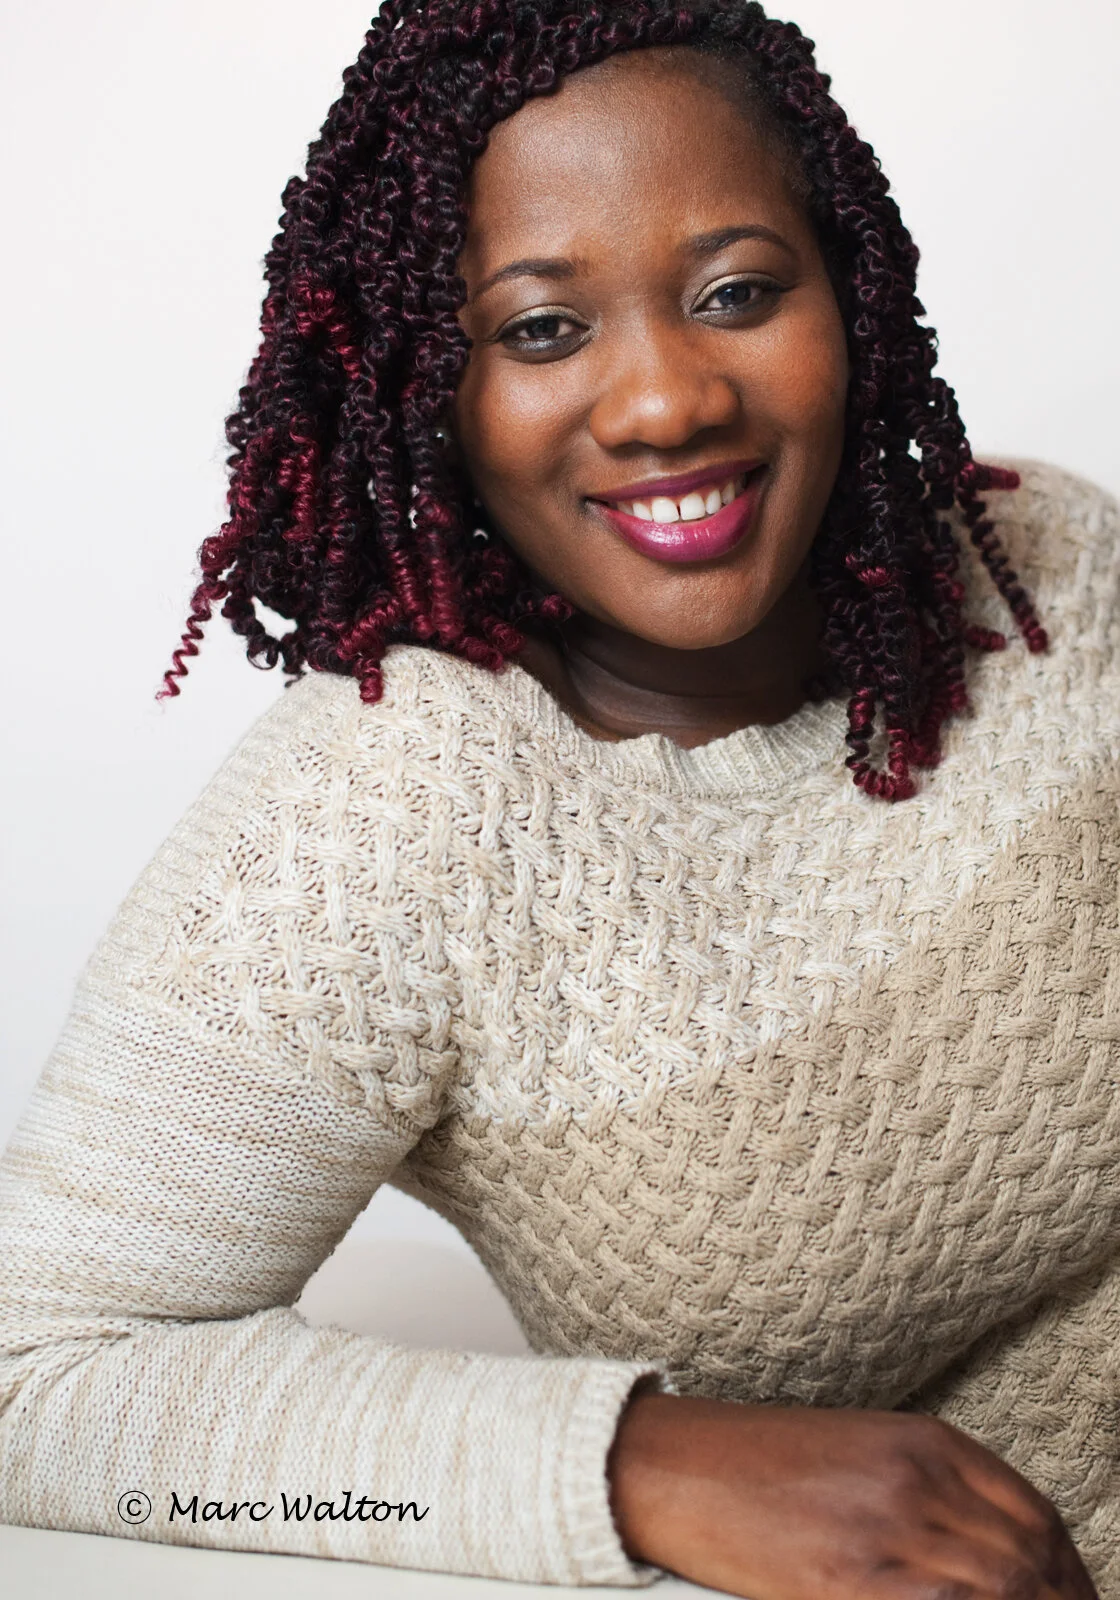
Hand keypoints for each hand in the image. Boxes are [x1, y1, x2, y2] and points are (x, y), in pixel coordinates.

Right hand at [606, 1391, 1098, 1599]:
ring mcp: (883, 1530)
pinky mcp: (846, 1581)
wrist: (674, 1464)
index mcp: (922, 1441)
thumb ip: (933, 1492)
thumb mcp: (862, 1452)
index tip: (1073, 1599)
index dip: (1069, 1575)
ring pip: (998, 1593)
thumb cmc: (759, 1462)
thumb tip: (997, 1560)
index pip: (1036, 1519)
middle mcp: (914, 1479)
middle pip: (1027, 1564)